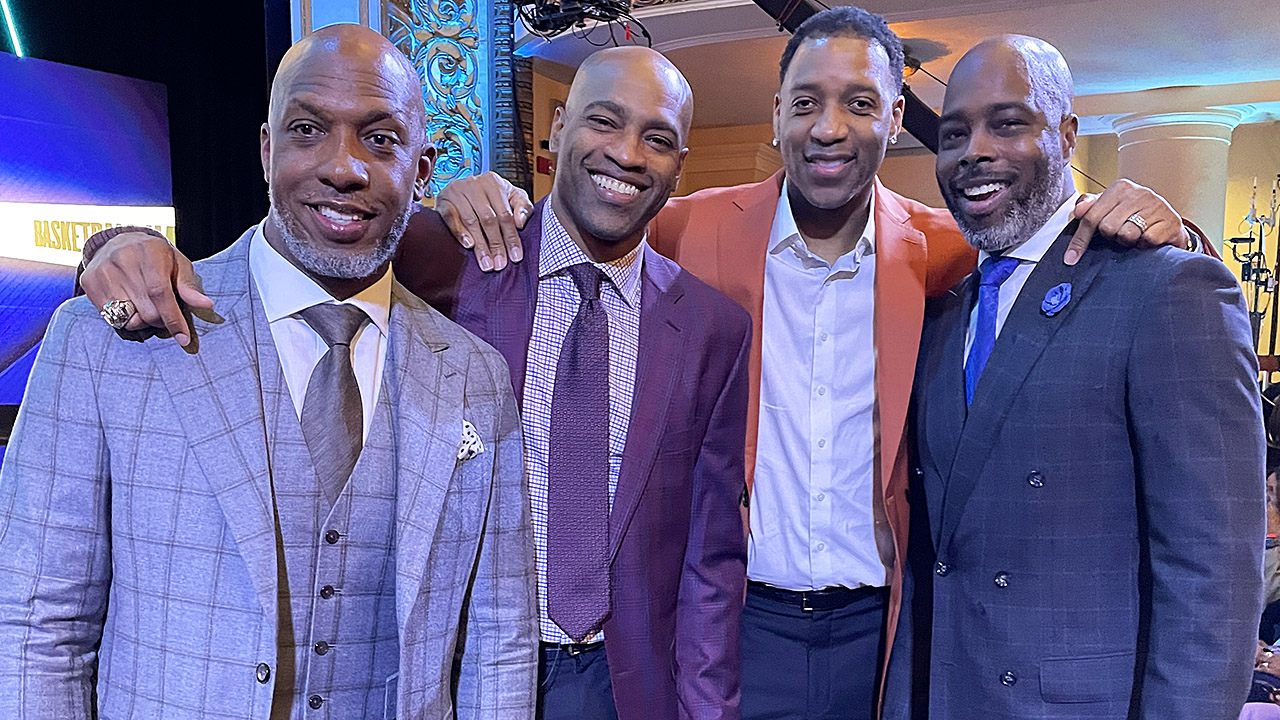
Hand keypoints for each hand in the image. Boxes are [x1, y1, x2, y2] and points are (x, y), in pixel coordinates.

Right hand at [80, 232, 211, 346]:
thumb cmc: (155, 256)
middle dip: (161, 320)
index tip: (183, 338)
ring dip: (143, 321)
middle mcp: (123, 261)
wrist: (118, 242)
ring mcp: (103, 272)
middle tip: (164, 313)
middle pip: (147, 311)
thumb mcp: (177, 264)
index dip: (173, 318)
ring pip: (129, 318)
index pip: (160, 293)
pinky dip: (125, 318)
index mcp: (149, 253)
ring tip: (146, 306)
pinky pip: (111, 318)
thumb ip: (188, 286)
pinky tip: (129, 304)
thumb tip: (205, 305)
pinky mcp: (90, 284)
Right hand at [435, 171, 532, 271]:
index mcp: (494, 182)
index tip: (516, 257)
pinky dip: (459, 232)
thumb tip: (520, 223)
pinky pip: (450, 218)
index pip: (506, 214)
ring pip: (471, 221)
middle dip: (496, 244)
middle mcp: (474, 184)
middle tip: (499, 264)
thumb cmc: (492, 197)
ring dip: (480, 245)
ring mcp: (457, 191)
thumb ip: (523, 207)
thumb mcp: (513, 197)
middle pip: (488, 219)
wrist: (462, 189)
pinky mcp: (443, 200)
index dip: (511, 237)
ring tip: (486, 263)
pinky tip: (468, 245)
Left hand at [1064, 179, 1189, 264]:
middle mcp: (1139, 193)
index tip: (1071, 257)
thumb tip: (1078, 211)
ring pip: (1126, 235)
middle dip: (1111, 237)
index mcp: (1120, 187)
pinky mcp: (1170, 221)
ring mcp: (1157, 206)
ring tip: (1134, 235)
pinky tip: (1147, 238)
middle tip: (1119, 233)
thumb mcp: (1110, 207)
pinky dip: (1144, 245)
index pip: (1091, 216)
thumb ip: (1090, 207)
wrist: (1168, 223)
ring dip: (1127, 241)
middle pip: (1107, 227)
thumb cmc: (1135, 215)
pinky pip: (1146, 240)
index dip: (1080, 239)